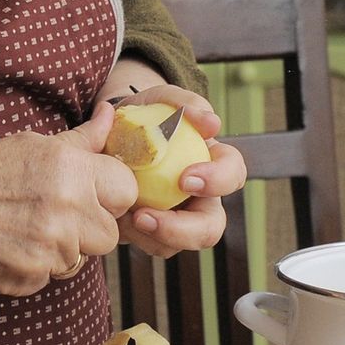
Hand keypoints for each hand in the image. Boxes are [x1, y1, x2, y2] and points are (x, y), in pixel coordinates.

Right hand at [0, 102, 137, 295]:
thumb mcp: (36, 145)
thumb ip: (83, 138)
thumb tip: (112, 113)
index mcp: (73, 170)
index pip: (126, 191)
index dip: (112, 195)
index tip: (93, 195)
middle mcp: (67, 209)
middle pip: (110, 235)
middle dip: (90, 228)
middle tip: (59, 215)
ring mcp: (50, 248)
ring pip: (80, 259)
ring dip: (62, 249)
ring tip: (30, 227)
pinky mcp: (31, 277)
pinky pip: (52, 277)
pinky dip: (37, 266)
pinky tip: (14, 245)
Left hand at [111, 84, 247, 258]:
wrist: (111, 134)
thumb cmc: (146, 115)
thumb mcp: (161, 100)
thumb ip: (185, 103)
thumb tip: (211, 122)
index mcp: (212, 163)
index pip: (233, 174)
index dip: (217, 181)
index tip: (185, 178)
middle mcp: (200, 197)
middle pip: (211, 227)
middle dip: (183, 230)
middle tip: (146, 216)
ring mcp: (177, 218)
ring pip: (178, 245)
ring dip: (151, 235)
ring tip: (125, 216)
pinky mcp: (152, 232)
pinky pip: (150, 245)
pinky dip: (133, 236)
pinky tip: (116, 216)